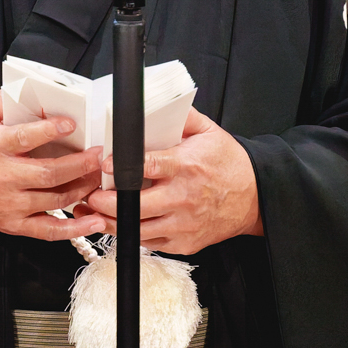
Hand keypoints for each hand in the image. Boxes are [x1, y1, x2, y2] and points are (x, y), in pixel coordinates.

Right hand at [0, 91, 104, 238]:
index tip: (71, 124)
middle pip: (48, 173)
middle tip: (98, 154)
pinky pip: (47, 230)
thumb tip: (29, 92)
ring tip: (96, 174)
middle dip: (80, 163)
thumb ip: (1, 100)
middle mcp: (1, 178)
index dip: (51, 130)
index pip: (25, 138)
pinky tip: (93, 221)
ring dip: (82, 187)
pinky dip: (74, 229)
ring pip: (54, 199)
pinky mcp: (12, 223)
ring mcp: (8, 204)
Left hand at [82, 108, 260, 253]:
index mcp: (187, 167)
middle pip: (136, 205)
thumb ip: (182, 117)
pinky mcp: (184, 243)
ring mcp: (184, 224)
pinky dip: (133, 235)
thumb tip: (158, 103)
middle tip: (91, 195)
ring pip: (138, 230)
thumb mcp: (210, 132)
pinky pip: (150, 244)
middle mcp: (184, 198)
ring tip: (95, 212)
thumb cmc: (230, 164)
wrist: (255, 198)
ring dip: (112, 222)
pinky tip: (121, 224)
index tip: (105, 165)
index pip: (149, 167)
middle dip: (107, 202)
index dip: (122, 167)